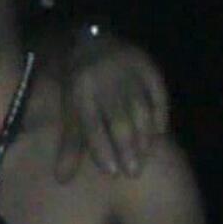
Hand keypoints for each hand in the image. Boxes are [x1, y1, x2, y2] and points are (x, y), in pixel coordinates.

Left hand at [56, 28, 169, 181]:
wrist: (91, 43)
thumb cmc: (79, 88)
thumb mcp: (71, 112)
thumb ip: (70, 146)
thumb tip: (62, 180)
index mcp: (79, 93)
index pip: (91, 125)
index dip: (101, 149)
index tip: (112, 172)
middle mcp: (103, 82)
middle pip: (118, 118)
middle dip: (125, 146)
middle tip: (133, 172)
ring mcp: (126, 71)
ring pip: (138, 106)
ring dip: (143, 133)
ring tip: (145, 156)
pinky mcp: (146, 64)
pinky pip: (157, 90)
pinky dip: (159, 112)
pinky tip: (159, 133)